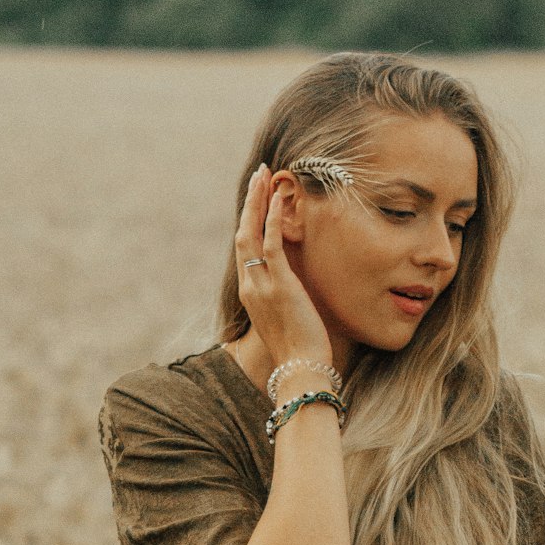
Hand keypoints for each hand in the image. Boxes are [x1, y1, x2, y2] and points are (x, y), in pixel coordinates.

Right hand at [235, 165, 334, 380]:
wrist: (301, 369)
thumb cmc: (300, 351)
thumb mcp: (287, 319)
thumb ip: (285, 298)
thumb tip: (297, 287)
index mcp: (251, 294)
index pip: (246, 249)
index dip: (249, 220)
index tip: (257, 198)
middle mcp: (250, 286)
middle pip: (243, 234)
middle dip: (250, 202)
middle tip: (258, 174)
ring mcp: (262, 285)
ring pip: (251, 233)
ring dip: (257, 201)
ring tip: (264, 175)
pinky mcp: (279, 285)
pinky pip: (271, 245)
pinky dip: (272, 220)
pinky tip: (278, 198)